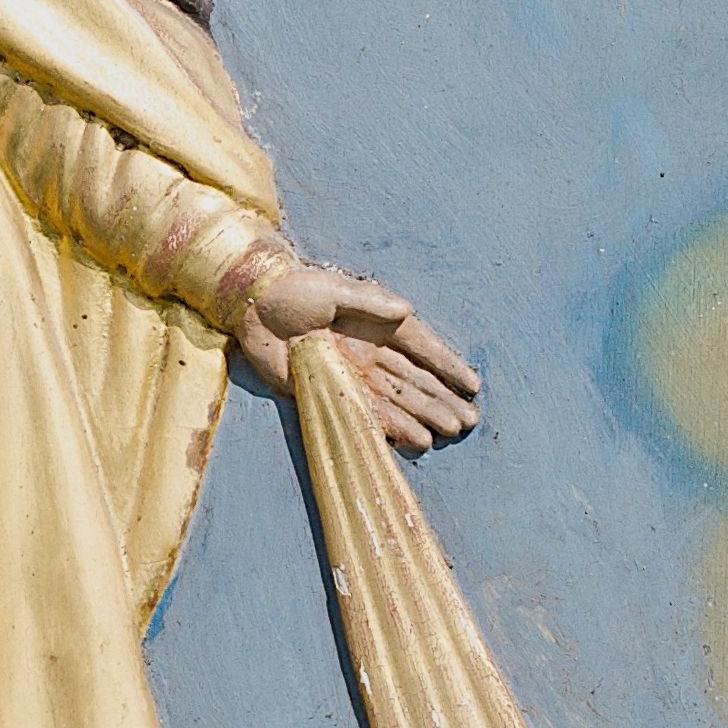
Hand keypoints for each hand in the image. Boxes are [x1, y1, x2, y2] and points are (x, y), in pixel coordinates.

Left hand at [234, 258, 479, 455]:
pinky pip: (367, 412)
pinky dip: (391, 426)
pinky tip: (415, 439)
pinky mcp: (330, 390)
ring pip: (397, 399)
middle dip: (443, 399)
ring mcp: (352, 373)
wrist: (255, 305)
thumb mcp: (337, 290)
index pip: (422, 348)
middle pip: (415, 379)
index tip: (473, 384)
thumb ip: (371, 303)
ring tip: (450, 431)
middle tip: (470, 419)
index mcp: (378, 324)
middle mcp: (371, 351)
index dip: (447, 366)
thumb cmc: (296, 289)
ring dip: (424, 416)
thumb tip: (405, 311)